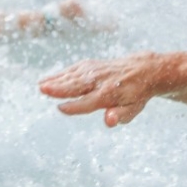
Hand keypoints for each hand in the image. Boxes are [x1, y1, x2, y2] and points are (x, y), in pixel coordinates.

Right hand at [39, 53, 173, 125]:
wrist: (144, 69)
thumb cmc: (136, 94)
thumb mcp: (133, 109)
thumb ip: (120, 116)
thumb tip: (108, 121)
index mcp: (111, 94)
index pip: (90, 102)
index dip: (76, 106)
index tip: (61, 108)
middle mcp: (101, 81)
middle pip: (78, 85)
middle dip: (60, 88)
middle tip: (43, 89)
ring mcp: (96, 70)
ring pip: (74, 75)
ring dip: (56, 79)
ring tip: (41, 85)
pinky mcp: (92, 64)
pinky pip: (75, 69)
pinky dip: (61, 73)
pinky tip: (49, 79)